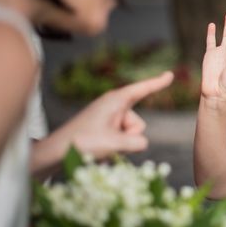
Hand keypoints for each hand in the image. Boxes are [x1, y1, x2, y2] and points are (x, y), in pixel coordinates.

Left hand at [48, 71, 173, 159]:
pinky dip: (115, 146)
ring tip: (100, 146)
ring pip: (131, 134)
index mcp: (116, 100)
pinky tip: (99, 150)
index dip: (158, 83)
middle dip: (129, 137)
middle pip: (138, 124)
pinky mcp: (104, 128)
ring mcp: (109, 118)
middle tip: (106, 142)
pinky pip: (121, 138)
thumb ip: (137, 143)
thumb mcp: (114, 143)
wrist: (56, 152)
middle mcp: (114, 106)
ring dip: (121, 144)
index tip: (170, 75)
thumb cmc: (83, 142)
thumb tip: (142, 143)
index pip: (142, 89)